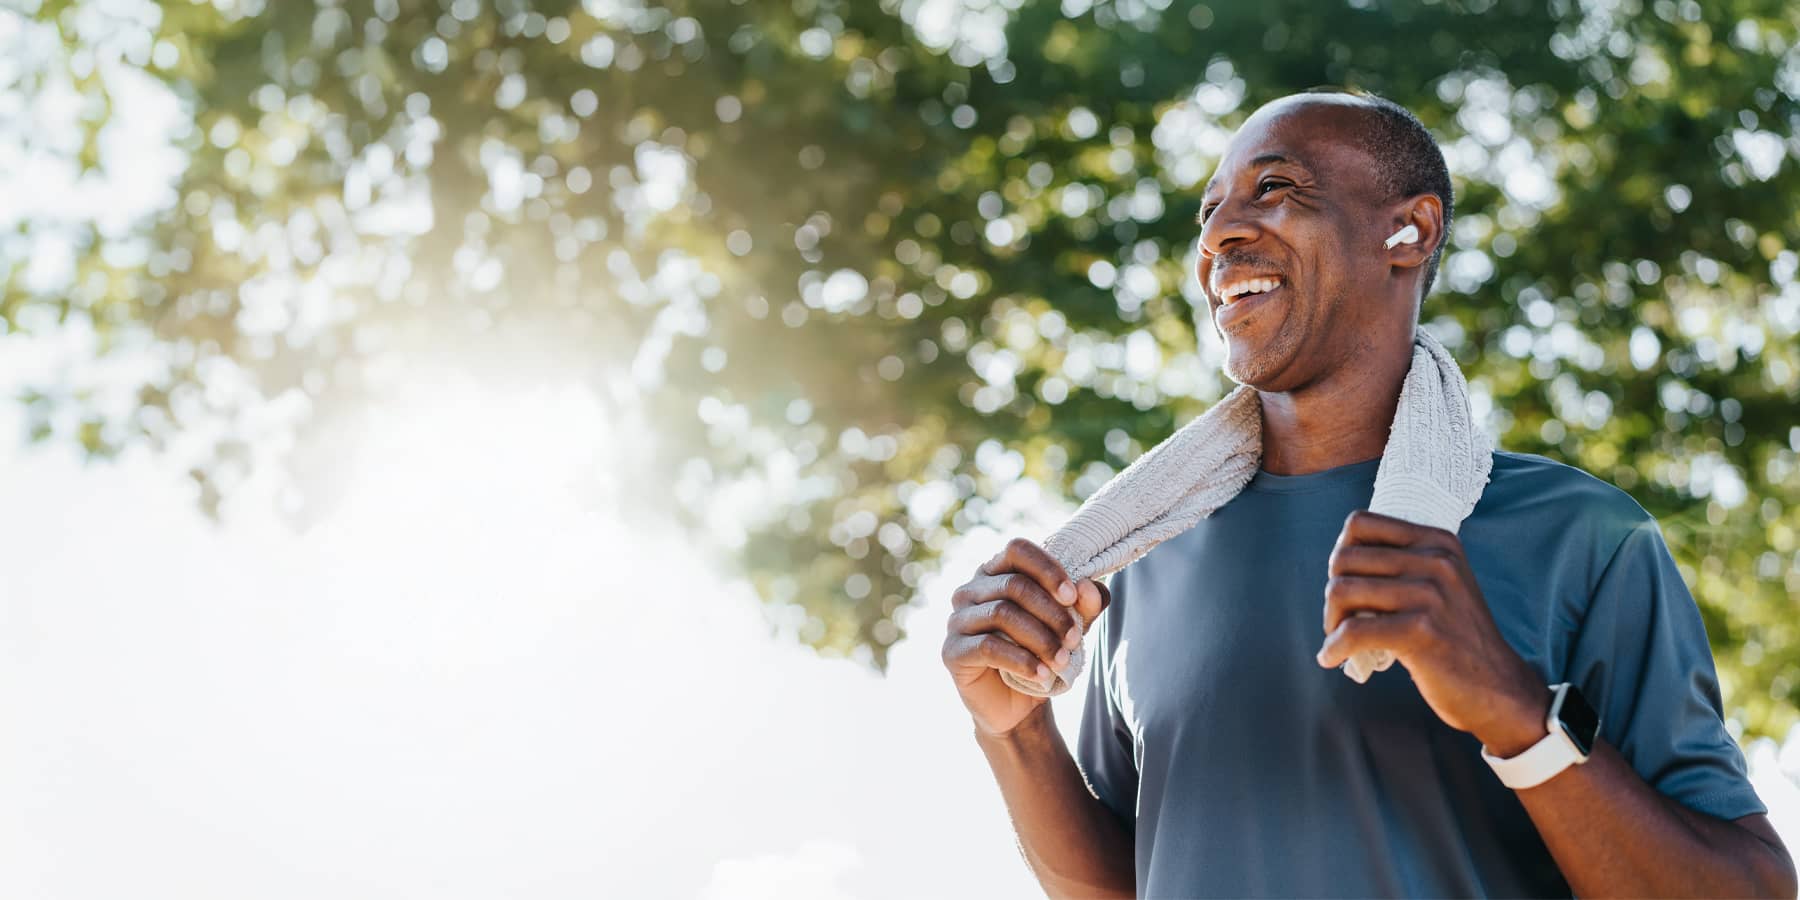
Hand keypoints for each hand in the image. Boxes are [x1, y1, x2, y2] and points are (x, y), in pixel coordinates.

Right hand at [942, 537, 1110, 737]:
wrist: (1017, 704)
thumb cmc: (1041, 654)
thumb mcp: (1070, 627)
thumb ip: (1084, 605)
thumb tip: (1088, 586)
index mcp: (996, 572)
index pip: (1017, 550)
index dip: (1047, 569)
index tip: (1072, 596)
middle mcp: (970, 590)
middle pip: (1014, 585)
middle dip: (1051, 612)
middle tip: (1074, 639)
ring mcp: (957, 620)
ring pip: (1002, 614)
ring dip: (1040, 638)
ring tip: (1062, 660)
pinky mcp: (952, 651)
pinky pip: (988, 647)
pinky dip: (1021, 661)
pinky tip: (1042, 675)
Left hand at [1315, 510, 1549, 752]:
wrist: (1498, 687)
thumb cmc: (1456, 638)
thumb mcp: (1441, 584)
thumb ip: (1403, 564)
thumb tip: (1340, 558)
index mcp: (1438, 541)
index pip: (1360, 524)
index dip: (1342, 553)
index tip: (1346, 581)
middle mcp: (1436, 560)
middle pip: (1345, 558)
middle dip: (1333, 593)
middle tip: (1341, 620)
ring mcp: (1430, 594)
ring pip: (1342, 590)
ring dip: (1331, 620)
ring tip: (1338, 639)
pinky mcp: (1420, 631)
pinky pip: (1352, 631)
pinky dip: (1334, 647)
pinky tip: (1332, 658)